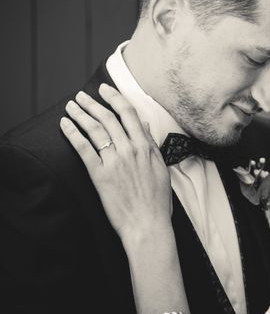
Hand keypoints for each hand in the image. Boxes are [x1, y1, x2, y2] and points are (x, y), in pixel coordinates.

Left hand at [60, 83, 171, 246]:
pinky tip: (65, 125)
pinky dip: (73, 134)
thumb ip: (151, 145)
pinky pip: (83, 149)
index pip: (129, 113)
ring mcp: (114, 161)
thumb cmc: (157, 200)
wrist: (148, 224)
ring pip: (94, 129)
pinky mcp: (100, 175)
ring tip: (71, 105)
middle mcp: (130, 150)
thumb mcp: (161, 168)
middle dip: (93, 103)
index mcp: (146, 147)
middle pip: (108, 118)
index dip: (115, 98)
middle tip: (81, 95)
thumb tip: (144, 125)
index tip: (105, 90)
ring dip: (80, 113)